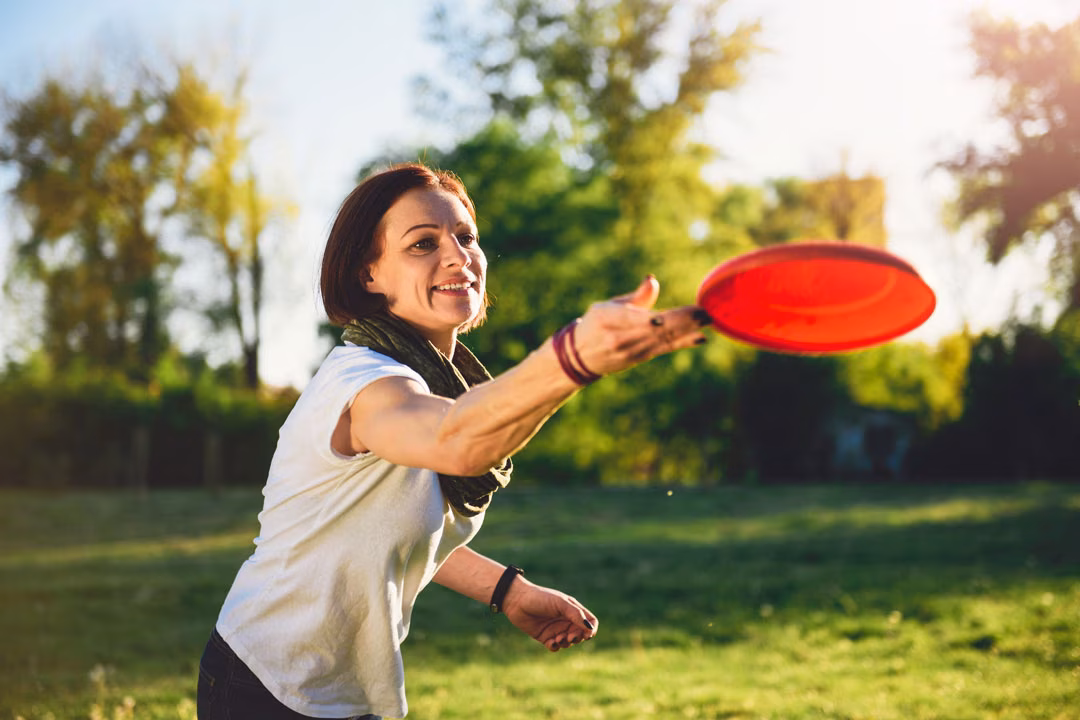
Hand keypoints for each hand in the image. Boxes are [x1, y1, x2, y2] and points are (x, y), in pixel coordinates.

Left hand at [502, 579, 597, 651]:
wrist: (516, 601)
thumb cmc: (540, 598)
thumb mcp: (560, 603)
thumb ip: (575, 614)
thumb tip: (590, 628)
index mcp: (573, 610)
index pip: (591, 622)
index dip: (592, 629)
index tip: (587, 634)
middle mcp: (566, 620)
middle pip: (581, 634)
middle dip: (577, 638)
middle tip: (569, 636)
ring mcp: (556, 629)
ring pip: (569, 642)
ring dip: (566, 643)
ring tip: (557, 638)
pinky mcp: (546, 637)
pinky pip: (555, 647)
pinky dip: (555, 647)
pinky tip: (550, 643)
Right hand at [571, 275, 710, 376]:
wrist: (580, 357)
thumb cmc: (596, 324)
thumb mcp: (606, 306)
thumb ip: (634, 297)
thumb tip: (653, 280)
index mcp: (609, 319)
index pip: (640, 318)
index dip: (665, 317)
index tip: (684, 308)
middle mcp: (620, 338)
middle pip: (657, 329)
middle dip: (684, 322)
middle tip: (706, 312)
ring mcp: (632, 351)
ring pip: (664, 339)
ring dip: (688, 331)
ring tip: (707, 321)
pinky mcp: (640, 358)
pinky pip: (664, 349)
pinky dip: (682, 343)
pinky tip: (699, 338)